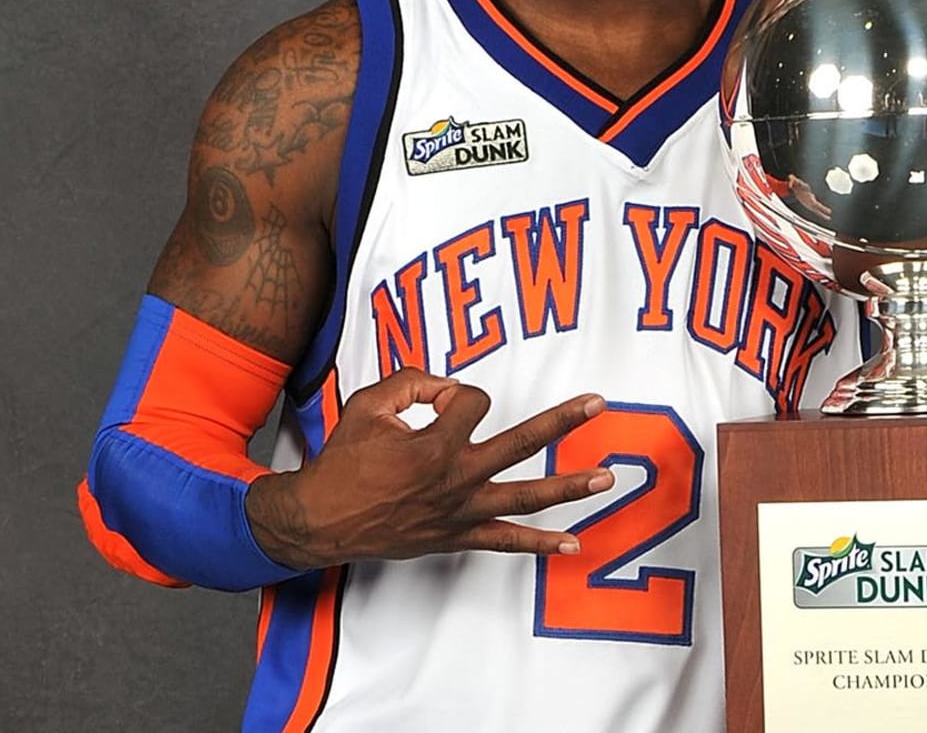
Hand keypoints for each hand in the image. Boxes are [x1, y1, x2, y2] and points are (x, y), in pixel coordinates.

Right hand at [246, 368, 612, 569]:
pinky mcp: (457, 536)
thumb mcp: (370, 403)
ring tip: (606, 478)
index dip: (456, 393)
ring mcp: (461, 512)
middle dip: (563, 421)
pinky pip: (505, 543)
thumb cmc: (343, 461)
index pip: (472, 401)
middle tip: (598, 405)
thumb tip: (446, 385)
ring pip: (525, 497)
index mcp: (435, 443)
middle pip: (522, 443)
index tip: (436, 402)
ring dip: (569, 486)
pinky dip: (539, 544)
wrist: (320, 520)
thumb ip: (411, 381)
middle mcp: (456, 478)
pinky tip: (571, 544)